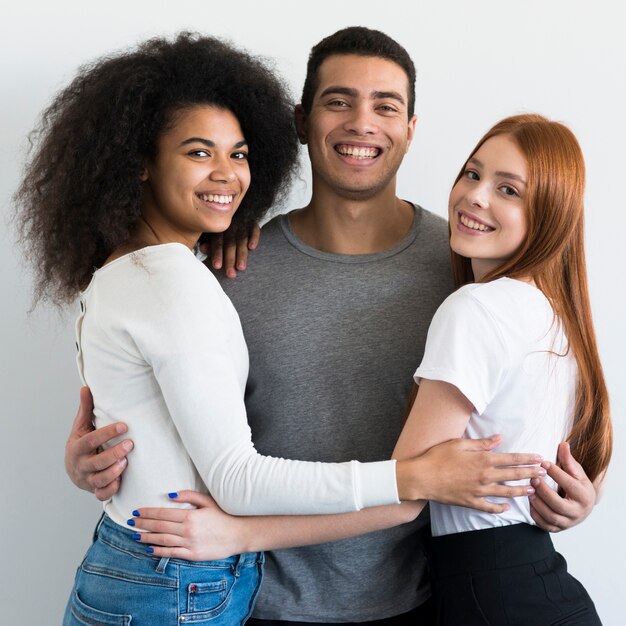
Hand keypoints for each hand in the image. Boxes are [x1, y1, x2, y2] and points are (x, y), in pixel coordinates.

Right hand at [65, 386, 131, 499]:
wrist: (73, 468)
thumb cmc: (82, 444)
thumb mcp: (82, 427)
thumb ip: (86, 409)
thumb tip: (86, 388)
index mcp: (77, 447)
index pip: (91, 440)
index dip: (107, 433)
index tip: (124, 426)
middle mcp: (81, 465)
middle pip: (96, 462)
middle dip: (114, 454)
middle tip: (131, 444)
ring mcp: (87, 479)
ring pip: (100, 479)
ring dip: (114, 472)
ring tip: (126, 461)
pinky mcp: (94, 490)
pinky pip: (102, 494)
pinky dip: (111, 489)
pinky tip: (121, 481)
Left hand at [132, 491, 243, 560]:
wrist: (238, 534)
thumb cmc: (223, 515)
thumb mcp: (208, 501)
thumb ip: (188, 496)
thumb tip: (169, 495)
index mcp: (190, 515)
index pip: (163, 513)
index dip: (148, 512)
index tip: (137, 511)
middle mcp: (187, 529)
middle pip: (160, 526)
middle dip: (144, 524)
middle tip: (131, 522)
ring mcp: (189, 543)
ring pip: (162, 540)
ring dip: (147, 538)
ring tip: (136, 536)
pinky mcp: (192, 554)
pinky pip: (172, 553)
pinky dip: (159, 552)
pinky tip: (150, 550)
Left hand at [200, 223, 260, 277]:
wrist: (236, 210)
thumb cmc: (222, 227)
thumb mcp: (213, 232)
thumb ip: (209, 242)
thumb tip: (202, 249)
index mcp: (218, 229)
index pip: (217, 242)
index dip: (217, 254)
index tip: (217, 267)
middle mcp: (230, 226)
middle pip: (230, 243)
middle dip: (230, 259)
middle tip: (230, 274)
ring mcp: (242, 224)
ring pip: (242, 240)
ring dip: (242, 254)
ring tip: (241, 268)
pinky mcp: (253, 224)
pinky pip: (254, 230)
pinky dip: (254, 238)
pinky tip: (252, 247)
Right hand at [397, 435, 545, 513]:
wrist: (422, 477)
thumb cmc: (438, 457)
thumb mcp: (458, 444)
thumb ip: (481, 443)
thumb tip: (498, 439)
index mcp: (483, 460)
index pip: (511, 459)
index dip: (527, 459)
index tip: (540, 458)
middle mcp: (485, 476)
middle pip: (513, 475)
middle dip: (530, 474)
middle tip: (544, 474)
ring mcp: (479, 491)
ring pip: (506, 492)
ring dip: (521, 491)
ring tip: (533, 490)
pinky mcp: (470, 502)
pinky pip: (490, 507)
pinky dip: (500, 507)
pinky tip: (507, 507)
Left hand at [529, 441, 595, 531]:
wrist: (583, 506)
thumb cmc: (578, 485)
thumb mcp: (577, 472)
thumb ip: (568, 460)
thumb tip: (563, 444)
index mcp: (584, 496)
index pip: (568, 484)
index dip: (555, 472)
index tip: (542, 462)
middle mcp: (578, 512)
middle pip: (558, 504)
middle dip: (543, 491)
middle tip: (532, 478)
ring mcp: (568, 523)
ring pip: (550, 516)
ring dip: (537, 503)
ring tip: (529, 489)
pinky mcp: (558, 529)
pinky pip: (544, 525)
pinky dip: (535, 514)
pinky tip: (530, 502)